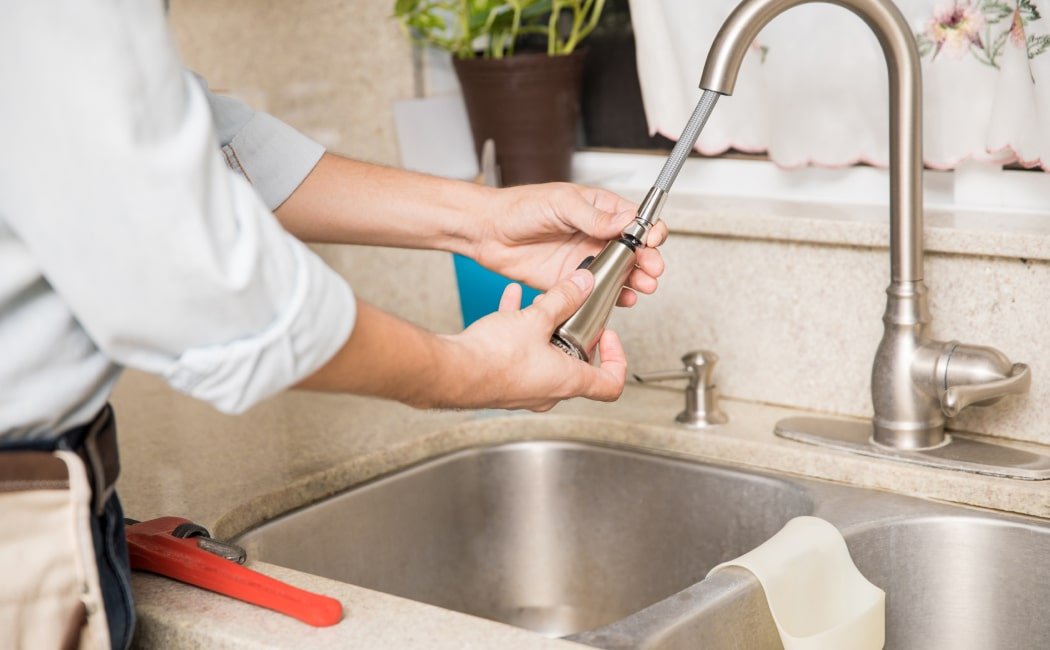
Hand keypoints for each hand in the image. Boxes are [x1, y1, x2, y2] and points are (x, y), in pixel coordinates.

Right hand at [442, 269, 626, 410]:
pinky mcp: (504, 382)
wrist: (453, 371)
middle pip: (577, 365)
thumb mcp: (536, 317)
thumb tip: (582, 285)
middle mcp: (550, 392)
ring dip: (545, 330)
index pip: (611, 384)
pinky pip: (520, 354)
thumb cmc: (493, 358)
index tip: (607, 335)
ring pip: (546, 357)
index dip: (616, 358)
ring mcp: (526, 389)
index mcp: (568, 381)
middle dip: (574, 334)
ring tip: (537, 305)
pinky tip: (509, 303)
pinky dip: (520, 331)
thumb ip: (563, 299)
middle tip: (570, 313)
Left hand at [474, 183, 667, 306]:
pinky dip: (612, 296)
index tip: (652, 240)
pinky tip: (622, 299)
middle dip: (647, 260)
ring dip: (634, 280)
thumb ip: (593, 216)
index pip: (634, 220)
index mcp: (598, 209)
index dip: (648, 230)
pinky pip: (596, 291)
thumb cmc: (520, 207)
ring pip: (619, 273)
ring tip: (643, 286)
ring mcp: (584, 258)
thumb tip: (624, 221)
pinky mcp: (570, 280)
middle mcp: (595, 234)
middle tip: (652, 269)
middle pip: (632, 250)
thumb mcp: (561, 203)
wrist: (488, 231)